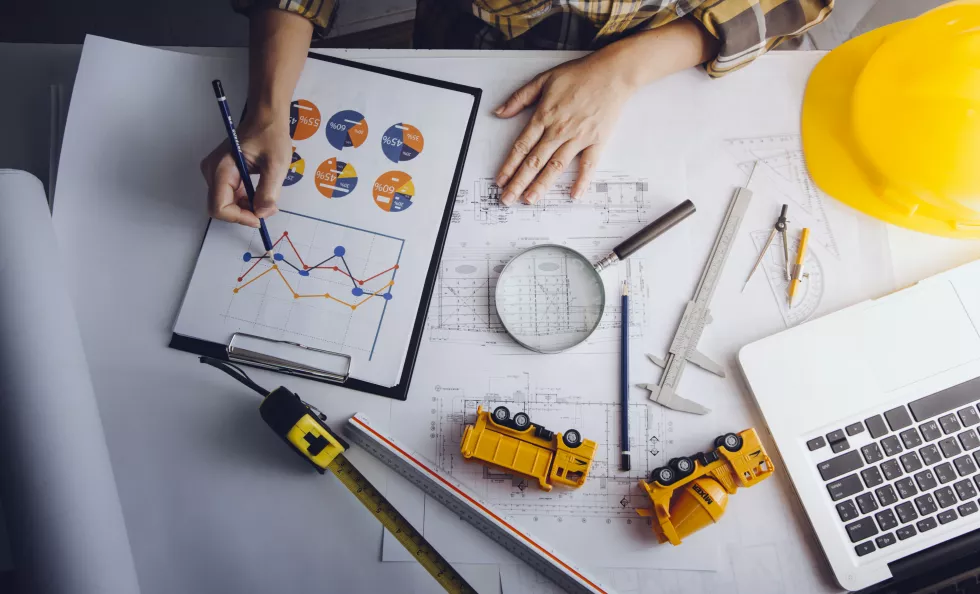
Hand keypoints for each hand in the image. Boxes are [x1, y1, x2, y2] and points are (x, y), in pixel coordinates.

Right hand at [200, 110, 290, 226]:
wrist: (266, 118)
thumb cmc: (271, 135)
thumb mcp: (276, 165)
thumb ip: (268, 192)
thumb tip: (262, 214)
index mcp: (221, 168)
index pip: (219, 207)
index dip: (239, 217)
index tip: (259, 218)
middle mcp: (212, 171)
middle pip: (221, 207)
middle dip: (244, 213)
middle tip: (267, 208)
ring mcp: (215, 172)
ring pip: (226, 203)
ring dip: (246, 207)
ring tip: (266, 198)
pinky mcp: (222, 173)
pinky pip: (230, 195)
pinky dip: (245, 199)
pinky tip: (259, 192)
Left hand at [494, 50, 636, 205]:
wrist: (613, 73)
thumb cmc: (580, 74)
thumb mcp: (544, 79)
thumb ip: (520, 97)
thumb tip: (500, 112)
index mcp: (544, 116)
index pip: (521, 146)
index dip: (509, 165)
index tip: (501, 180)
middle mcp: (559, 130)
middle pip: (534, 161)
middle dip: (519, 182)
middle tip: (508, 198)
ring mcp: (578, 137)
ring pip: (555, 166)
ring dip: (541, 185)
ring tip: (530, 200)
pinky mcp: (597, 141)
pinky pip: (588, 165)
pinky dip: (582, 181)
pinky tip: (574, 194)